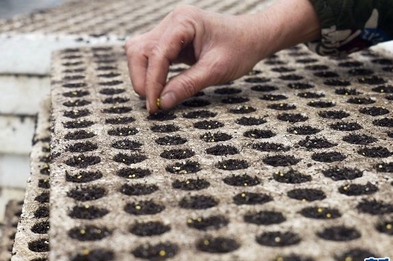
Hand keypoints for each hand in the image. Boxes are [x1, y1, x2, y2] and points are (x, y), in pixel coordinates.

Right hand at [125, 1, 319, 112]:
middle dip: (142, 79)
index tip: (154, 106)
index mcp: (184, 21)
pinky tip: (161, 89)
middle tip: (154, 105)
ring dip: (143, 77)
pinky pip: (150, 56)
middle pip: (139, 50)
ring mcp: (169, 29)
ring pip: (139, 53)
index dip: (152, 82)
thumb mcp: (216, 70)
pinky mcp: (169, 40)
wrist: (253, 38)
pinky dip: (152, 74)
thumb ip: (188, 85)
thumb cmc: (240, 49)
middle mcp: (172, 22)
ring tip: (156, 99)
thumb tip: (162, 103)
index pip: (157, 54)